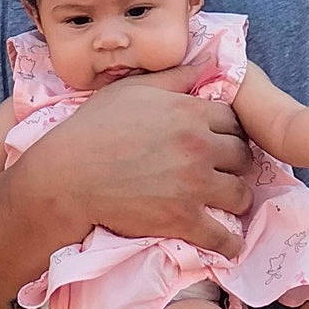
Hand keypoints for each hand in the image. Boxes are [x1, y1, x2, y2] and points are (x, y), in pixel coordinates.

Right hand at [30, 72, 254, 259]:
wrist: (66, 177)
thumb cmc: (92, 129)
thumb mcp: (131, 90)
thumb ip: (174, 77)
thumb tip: (208, 64)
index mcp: (189, 112)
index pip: (233, 120)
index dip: (229, 130)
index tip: (221, 141)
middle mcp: (198, 146)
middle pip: (242, 156)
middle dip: (236, 163)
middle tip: (225, 171)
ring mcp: (193, 185)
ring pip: (240, 193)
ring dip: (237, 199)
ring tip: (228, 203)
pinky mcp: (182, 219)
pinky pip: (222, 236)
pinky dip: (230, 243)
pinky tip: (230, 244)